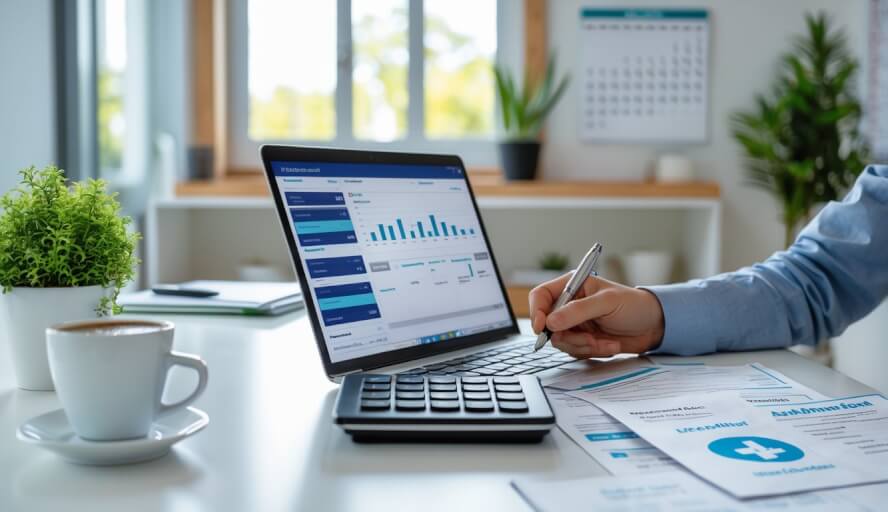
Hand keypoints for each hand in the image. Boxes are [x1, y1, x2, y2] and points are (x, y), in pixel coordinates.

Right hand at [529, 274, 665, 358]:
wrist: (654, 327)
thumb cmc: (634, 306)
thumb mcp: (607, 303)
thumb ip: (577, 311)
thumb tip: (550, 322)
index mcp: (572, 286)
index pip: (541, 296)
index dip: (536, 311)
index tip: (542, 328)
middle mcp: (569, 305)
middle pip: (548, 324)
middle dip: (568, 336)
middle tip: (589, 339)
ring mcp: (575, 324)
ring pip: (561, 341)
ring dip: (583, 346)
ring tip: (604, 341)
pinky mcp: (583, 340)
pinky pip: (575, 351)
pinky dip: (593, 352)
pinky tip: (610, 345)